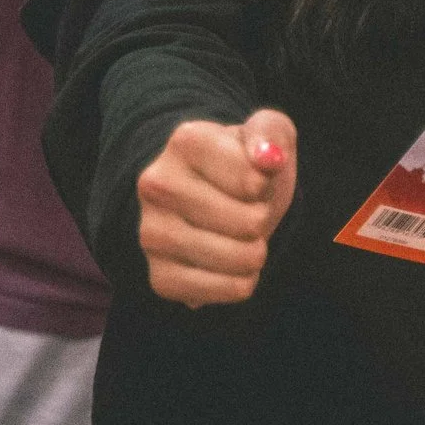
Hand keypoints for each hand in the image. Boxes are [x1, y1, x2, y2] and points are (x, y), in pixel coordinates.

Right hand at [134, 109, 296, 306]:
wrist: (217, 198)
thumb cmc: (247, 163)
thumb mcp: (268, 132)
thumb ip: (272, 134)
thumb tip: (269, 159)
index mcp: (186, 142)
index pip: (254, 181)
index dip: (268, 185)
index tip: (254, 179)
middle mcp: (156, 186)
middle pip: (250, 223)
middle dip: (263, 219)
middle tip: (249, 210)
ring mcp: (152, 234)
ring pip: (239, 259)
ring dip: (257, 252)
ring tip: (243, 236)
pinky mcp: (159, 276)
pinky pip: (220, 292)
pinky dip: (241, 283)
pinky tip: (234, 266)